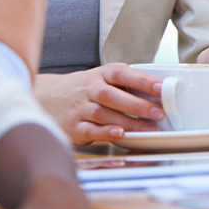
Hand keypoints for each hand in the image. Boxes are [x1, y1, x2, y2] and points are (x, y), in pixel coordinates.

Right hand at [34, 64, 164, 143]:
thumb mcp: (104, 78)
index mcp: (101, 74)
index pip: (123, 74)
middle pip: (113, 96)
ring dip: (128, 122)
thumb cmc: (86, 88)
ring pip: (104, 114)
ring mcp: (80, 108)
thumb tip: (160, 92)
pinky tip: (120, 134)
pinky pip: (90, 129)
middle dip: (138, 105)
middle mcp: (89, 90)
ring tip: (149, 128)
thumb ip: (127, 84)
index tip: (161, 88)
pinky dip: (105, 132)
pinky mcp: (74, 127)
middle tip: (160, 113)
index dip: (142, 81)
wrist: (47, 96)